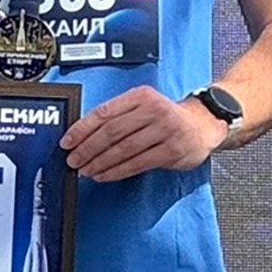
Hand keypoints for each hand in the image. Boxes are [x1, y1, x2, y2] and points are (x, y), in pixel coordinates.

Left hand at [60, 86, 226, 182]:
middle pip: (111, 132)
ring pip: (123, 149)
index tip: (67, 142)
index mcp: (140, 96)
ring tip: (86, 170)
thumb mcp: (142, 106)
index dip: (81, 129)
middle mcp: (153, 110)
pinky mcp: (172, 150)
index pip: (103, 113)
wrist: (204, 123)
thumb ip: (116, 115)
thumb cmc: (166, 116)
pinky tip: (104, 175)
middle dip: (87, 149)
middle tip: (73, 160)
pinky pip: (138, 163)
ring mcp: (165, 130)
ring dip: (100, 163)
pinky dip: (117, 171)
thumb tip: (81, 135)